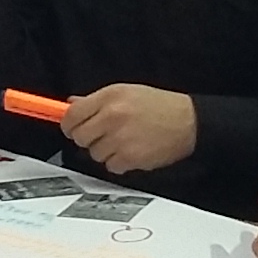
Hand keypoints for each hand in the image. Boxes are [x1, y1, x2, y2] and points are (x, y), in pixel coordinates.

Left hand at [59, 85, 196, 174]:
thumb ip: (97, 100)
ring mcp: (120, 138)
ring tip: (124, 140)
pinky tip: (132, 151)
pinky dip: (119, 163)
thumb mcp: (127, 92)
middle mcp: (112, 116)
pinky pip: (110, 166)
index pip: (72, 115)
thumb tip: (72, 104)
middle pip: (79, 137)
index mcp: (110, 97)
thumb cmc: (159, 106)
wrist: (189, 122)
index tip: (72, 128)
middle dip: (88, 138)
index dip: (69, 124)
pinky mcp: (130, 157)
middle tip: (102, 134)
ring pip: (94, 153)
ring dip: (105, 151)